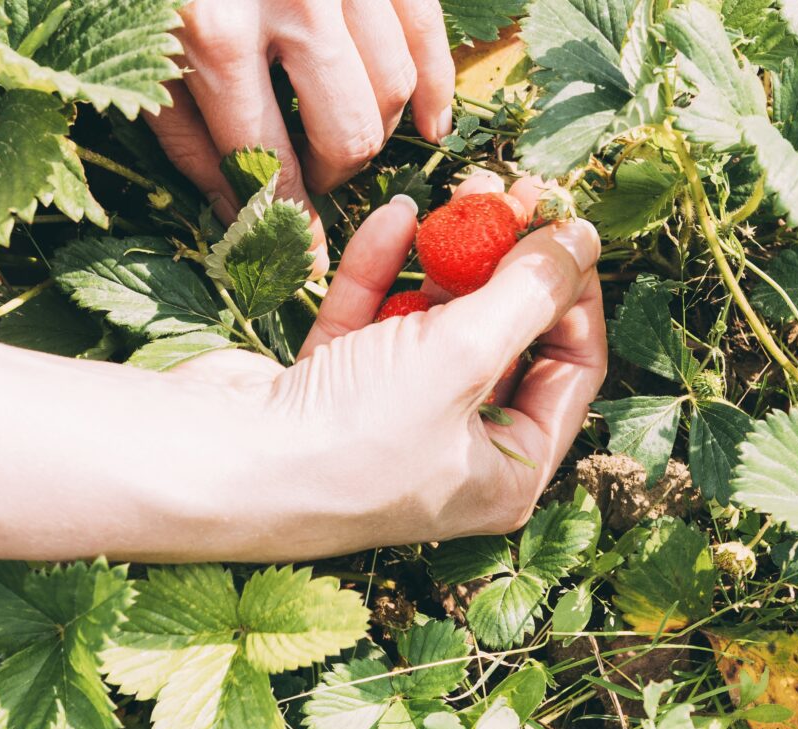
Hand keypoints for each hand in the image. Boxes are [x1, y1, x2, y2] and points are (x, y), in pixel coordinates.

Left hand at [149, 0, 455, 274]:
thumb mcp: (137, 47)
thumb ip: (184, 130)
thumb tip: (239, 212)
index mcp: (213, 33)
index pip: (267, 162)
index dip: (287, 223)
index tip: (300, 262)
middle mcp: (292, 2)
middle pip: (349, 132)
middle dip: (333, 173)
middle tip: (310, 175)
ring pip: (393, 88)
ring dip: (374, 130)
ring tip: (341, 136)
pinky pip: (428, 33)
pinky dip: (435, 86)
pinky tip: (430, 124)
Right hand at [174, 175, 604, 559]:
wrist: (216, 462)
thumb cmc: (353, 436)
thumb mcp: (464, 356)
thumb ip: (529, 293)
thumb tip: (581, 239)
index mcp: (507, 471)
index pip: (572, 370)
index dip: (576, 294)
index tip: (564, 228)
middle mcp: (456, 451)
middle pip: (506, 339)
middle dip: (510, 264)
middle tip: (513, 193)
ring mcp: (393, 419)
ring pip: (440, 322)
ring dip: (450, 257)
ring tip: (462, 189)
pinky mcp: (335, 390)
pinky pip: (377, 320)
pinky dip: (386, 271)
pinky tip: (395, 216)